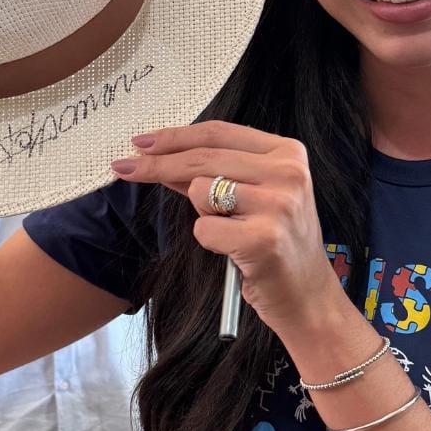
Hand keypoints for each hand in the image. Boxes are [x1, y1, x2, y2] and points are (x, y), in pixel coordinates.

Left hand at [110, 120, 343, 339]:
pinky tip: (235, 252)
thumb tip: (159, 156)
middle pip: (202, 158)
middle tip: (125, 167)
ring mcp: (278, 205)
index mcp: (287, 153)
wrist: (306, 297)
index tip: (141, 142)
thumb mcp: (253, 197)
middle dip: (156, 164)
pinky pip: (203, 229)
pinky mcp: (263, 239)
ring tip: (232, 231)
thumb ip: (213, 173)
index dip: (175, 136)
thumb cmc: (276, 245)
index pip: (219, 133)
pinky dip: (209, 242)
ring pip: (200, 191)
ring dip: (203, 214)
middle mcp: (287, 173)